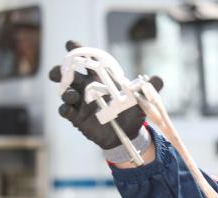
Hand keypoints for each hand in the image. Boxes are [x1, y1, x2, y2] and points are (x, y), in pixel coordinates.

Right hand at [48, 40, 162, 149]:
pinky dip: (64, 109)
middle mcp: (87, 88)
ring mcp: (80, 103)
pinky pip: (66, 111)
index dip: (78, 51)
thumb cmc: (132, 112)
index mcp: (100, 79)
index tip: (71, 44)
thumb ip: (149, 89)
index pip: (88, 62)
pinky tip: (67, 109)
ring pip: (66, 92)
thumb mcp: (142, 100)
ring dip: (65, 91)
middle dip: (60, 70)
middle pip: (69, 75)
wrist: (128, 133)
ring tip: (71, 94)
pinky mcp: (78, 118)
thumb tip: (159, 79)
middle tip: (59, 71)